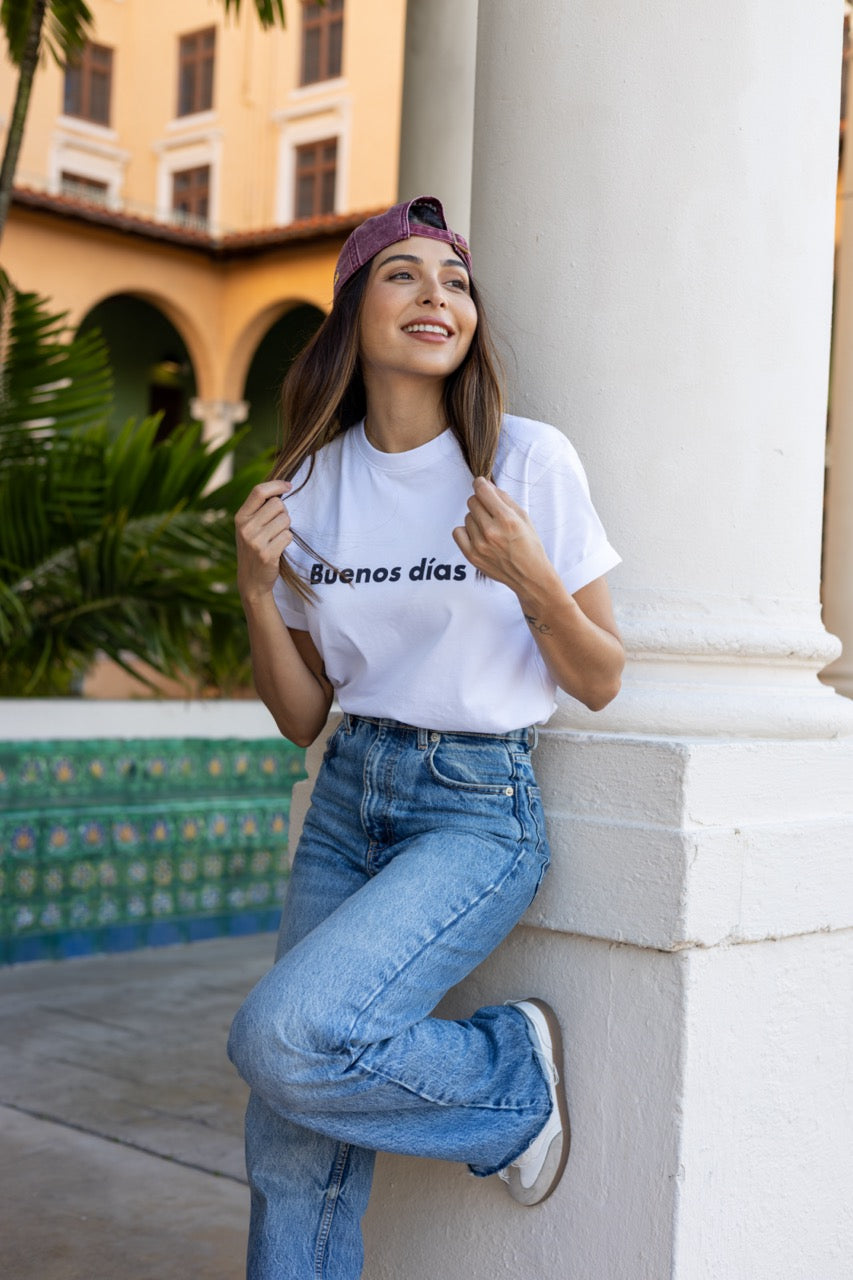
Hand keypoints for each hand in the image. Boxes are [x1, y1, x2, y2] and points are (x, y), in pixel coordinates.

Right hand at [234, 480, 292, 602]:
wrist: (251, 581)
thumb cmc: (254, 549)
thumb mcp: (248, 528)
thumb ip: (259, 509)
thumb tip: (282, 486)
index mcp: (240, 517)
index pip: (259, 491)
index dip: (277, 485)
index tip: (289, 486)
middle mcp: (245, 528)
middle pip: (278, 504)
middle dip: (283, 513)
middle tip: (278, 526)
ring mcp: (255, 541)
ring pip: (285, 520)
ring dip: (286, 528)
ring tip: (276, 538)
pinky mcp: (267, 554)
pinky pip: (288, 536)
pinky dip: (287, 540)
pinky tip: (278, 548)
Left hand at [452, 477, 552, 593]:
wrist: (529, 576)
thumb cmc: (529, 546)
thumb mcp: (524, 518)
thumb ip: (504, 499)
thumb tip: (486, 485)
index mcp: (507, 520)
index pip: (482, 491)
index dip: (480, 484)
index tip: (481, 484)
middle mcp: (491, 531)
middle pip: (472, 502)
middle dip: (481, 502)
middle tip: (491, 511)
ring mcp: (480, 545)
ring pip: (467, 517)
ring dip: (476, 519)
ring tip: (490, 529)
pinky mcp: (472, 556)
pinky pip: (458, 532)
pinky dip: (466, 531)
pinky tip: (478, 536)